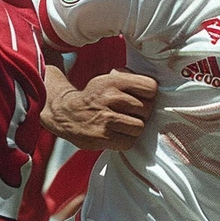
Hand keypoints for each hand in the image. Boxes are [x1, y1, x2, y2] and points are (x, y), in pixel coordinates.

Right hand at [42, 69, 157, 150]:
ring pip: (140, 127)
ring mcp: (106, 118)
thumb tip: (154, 87)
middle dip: (142, 114)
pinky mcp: (103, 137)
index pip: (150, 87)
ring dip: (134, 128)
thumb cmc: (93, 98)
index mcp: (114, 81)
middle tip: (129, 114)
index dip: (149, 95)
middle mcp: (110, 97)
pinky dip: (125, 140)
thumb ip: (129, 78)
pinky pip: (129, 142)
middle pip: (147, 109)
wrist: (66, 114)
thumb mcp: (107, 79)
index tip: (142, 99)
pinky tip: (116, 134)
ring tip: (123, 125)